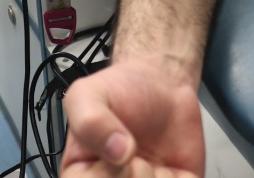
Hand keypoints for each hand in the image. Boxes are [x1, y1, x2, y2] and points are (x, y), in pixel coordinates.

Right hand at [61, 57, 204, 177]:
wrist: (160, 85)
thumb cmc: (121, 91)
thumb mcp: (89, 93)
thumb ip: (90, 120)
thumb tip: (116, 151)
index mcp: (82, 174)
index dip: (111, 174)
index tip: (122, 152)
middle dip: (139, 174)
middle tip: (136, 151)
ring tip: (153, 159)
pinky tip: (172, 166)